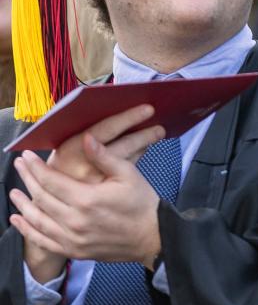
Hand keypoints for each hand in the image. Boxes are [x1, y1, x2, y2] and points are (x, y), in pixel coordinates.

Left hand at [10, 141, 162, 268]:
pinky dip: (27, 230)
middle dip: (27, 180)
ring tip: (14, 193)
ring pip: (37, 220)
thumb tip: (87, 138)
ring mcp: (72, 238)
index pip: (51, 181)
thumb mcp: (128, 175)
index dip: (36, 168)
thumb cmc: (142, 204)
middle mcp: (75, 220)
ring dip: (23, 205)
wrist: (152, 237)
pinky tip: (18, 220)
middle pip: (41, 198)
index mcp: (87, 199)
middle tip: (19, 167)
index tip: (26, 157)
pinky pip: (43, 241)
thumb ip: (104, 157)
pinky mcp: (74, 250)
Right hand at [44, 104, 163, 183]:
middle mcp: (81, 167)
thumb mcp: (65, 146)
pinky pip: (126, 170)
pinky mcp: (103, 192)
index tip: (147, 109)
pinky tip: (145, 147)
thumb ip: (84, 132)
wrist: (50, 198)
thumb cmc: (61, 162)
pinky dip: (137, 156)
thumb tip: (114, 106)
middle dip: (143, 133)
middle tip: (160, 124)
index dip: (126, 118)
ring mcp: (94, 182)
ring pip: (126, 158)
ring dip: (143, 143)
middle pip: (120, 145)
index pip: (103, 130)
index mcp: (68, 149)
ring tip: (158, 131)